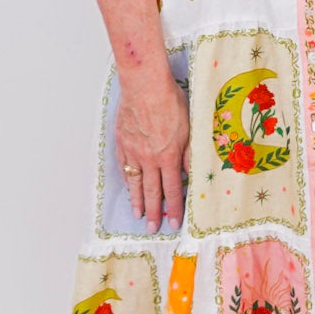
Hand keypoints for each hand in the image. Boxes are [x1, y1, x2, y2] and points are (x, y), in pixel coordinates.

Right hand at [116, 67, 190, 233]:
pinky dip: (126, 179)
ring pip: (135, 182)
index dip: (174, 207)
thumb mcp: (189, 128)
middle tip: (152, 228)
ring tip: (138, 215)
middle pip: (152, 191)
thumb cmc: (170, 102)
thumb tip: (192, 173)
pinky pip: (124, 166)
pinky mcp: (122, 142)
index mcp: (168, 156)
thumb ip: (189, 154)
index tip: (173, 222)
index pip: (172, 189)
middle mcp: (149, 159)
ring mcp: (133, 151)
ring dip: (137, 200)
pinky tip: (129, 186)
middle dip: (153, 211)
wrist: (145, 86)